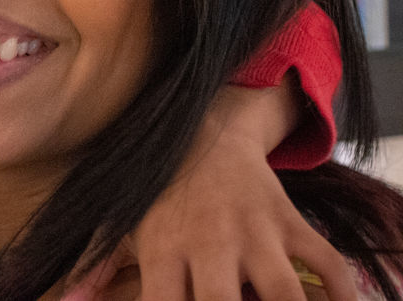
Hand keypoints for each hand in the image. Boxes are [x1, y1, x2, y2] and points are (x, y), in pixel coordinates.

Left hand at [63, 84, 355, 300]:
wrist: (204, 130)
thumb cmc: (159, 189)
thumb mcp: (125, 220)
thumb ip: (100, 264)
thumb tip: (69, 299)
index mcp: (164, 247)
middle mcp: (210, 242)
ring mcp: (254, 231)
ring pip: (283, 292)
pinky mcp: (289, 220)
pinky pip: (327, 261)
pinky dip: (344, 292)